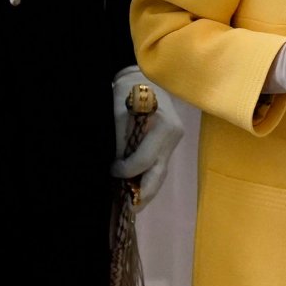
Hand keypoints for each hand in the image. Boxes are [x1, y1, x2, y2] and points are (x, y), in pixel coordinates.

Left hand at [111, 67, 183, 208]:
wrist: (142, 75)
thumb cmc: (127, 91)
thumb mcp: (118, 113)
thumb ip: (120, 142)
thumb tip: (117, 169)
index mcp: (164, 127)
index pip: (145, 160)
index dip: (126, 171)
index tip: (112, 171)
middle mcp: (173, 136)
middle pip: (158, 174)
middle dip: (142, 194)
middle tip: (127, 210)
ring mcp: (173, 141)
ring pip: (160, 174)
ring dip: (145, 190)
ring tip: (131, 206)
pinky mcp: (169, 143)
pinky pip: (158, 166)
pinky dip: (147, 179)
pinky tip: (136, 189)